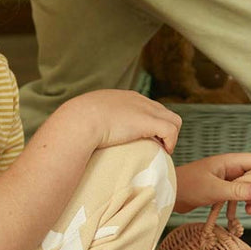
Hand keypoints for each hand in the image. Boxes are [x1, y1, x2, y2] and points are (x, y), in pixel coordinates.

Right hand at [62, 90, 182, 154]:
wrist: (79, 121)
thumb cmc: (76, 124)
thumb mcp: (84, 118)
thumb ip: (89, 123)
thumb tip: (80, 136)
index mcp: (122, 98)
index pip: (146, 106)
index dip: (149, 123)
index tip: (143, 138)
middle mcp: (137, 100)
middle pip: (163, 111)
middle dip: (162, 129)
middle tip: (156, 146)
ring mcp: (145, 109)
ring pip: (174, 120)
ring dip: (171, 136)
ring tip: (162, 150)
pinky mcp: (149, 121)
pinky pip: (172, 130)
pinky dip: (171, 142)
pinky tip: (164, 151)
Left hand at [174, 153, 250, 214]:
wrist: (168, 193)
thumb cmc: (186, 186)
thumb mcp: (213, 189)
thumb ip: (236, 190)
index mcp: (230, 161)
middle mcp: (231, 168)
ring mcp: (227, 178)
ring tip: (248, 211)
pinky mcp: (222, 189)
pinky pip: (240, 194)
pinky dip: (243, 203)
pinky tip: (238, 213)